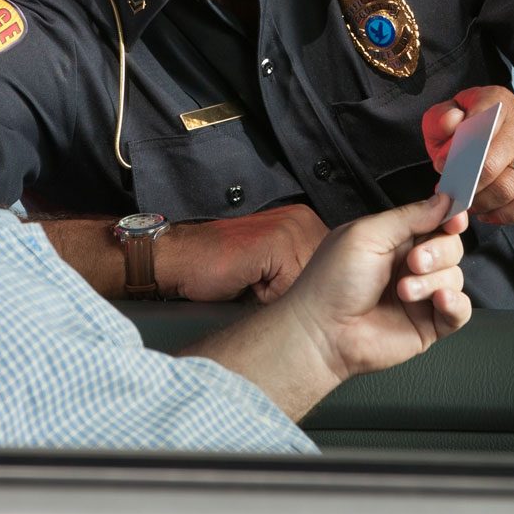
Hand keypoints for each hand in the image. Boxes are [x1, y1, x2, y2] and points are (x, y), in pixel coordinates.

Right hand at [158, 203, 329, 301]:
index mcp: (304, 220)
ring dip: (285, 293)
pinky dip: (270, 294)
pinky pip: (291, 287)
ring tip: (255, 279)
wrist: (181, 258)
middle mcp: (302, 218)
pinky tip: (249, 278)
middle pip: (327, 276)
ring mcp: (291, 226)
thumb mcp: (272, 267)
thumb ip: (300, 268)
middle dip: (300, 290)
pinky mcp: (277, 241)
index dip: (310, 286)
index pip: (332, 266)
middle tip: (262, 281)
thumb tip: (329, 294)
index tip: (282, 285)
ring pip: (310, 284)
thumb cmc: (219, 266)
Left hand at [278, 194, 471, 381]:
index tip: (455, 219)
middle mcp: (409, 266)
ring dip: (434, 281)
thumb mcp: (367, 235)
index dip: (450, 218)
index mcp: (394, 240)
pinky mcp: (429, 324)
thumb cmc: (330, 284)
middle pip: (451, 248)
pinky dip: (456, 303)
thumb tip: (443, 200)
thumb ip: (410, 216)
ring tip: (404, 291)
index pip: (435, 222)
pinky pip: (461, 310)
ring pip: (455, 277)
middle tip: (414, 261)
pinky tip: (440, 300)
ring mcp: (421, 296)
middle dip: (438, 252)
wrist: (322, 332)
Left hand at [421, 86, 513, 224]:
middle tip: (453, 194)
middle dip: (465, 187)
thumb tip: (451, 123)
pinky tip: (489, 213)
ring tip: (469, 204)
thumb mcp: (450, 119)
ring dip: (481, 203)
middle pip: (489, 166)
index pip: (475, 129)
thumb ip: (441, 120)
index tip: (442, 167)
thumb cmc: (475, 131)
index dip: (453, 155)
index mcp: (496, 101)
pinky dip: (504, 215)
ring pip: (507, 189)